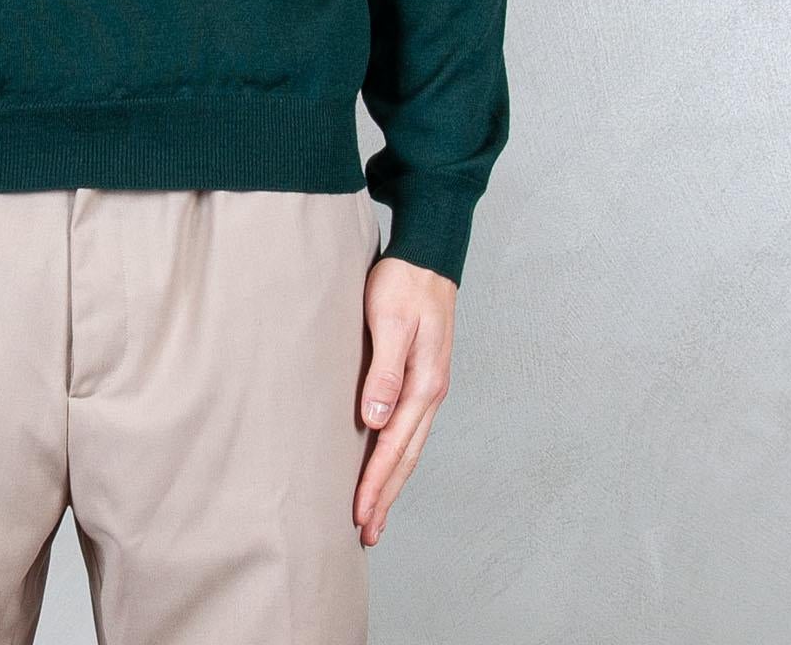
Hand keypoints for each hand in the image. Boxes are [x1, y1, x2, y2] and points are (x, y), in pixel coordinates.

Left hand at [353, 253, 455, 545]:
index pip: (394, 445)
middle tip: (367, 533)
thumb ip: (383, 371)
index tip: (359, 514)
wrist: (427, 256)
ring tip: (375, 512)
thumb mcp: (389, 322)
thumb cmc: (404, 283)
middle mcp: (431, 392)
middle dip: (386, 496)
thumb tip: (375, 419)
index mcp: (424, 384)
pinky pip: (410, 428)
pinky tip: (386, 463)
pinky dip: (397, 454)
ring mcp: (429, 387)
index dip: (376, 482)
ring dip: (393, 480)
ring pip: (409, 446)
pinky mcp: (422, 378)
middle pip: (406, 456)